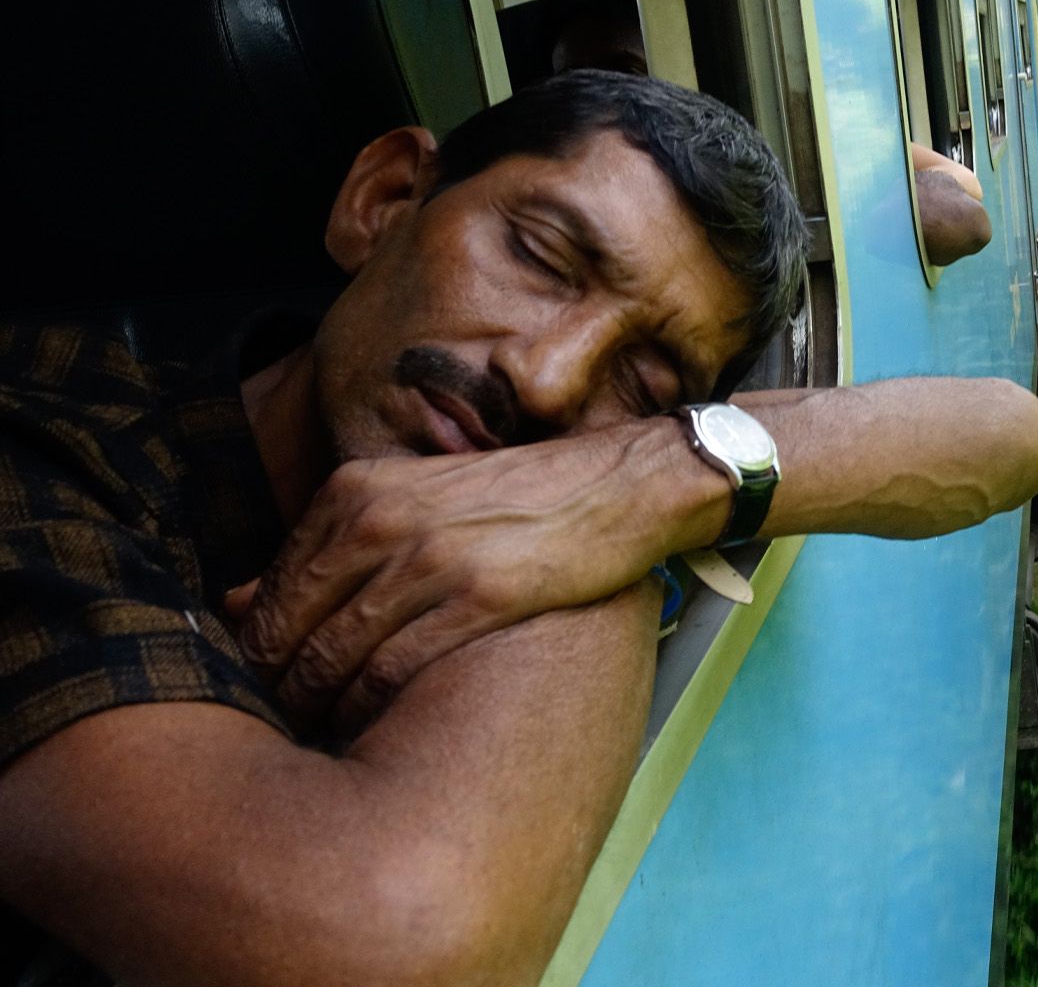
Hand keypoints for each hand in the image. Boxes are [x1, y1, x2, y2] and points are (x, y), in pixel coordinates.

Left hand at [234, 420, 715, 735]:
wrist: (617, 485)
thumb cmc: (516, 500)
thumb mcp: (416, 498)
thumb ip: (338, 543)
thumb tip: (238, 603)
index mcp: (357, 491)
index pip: (271, 590)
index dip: (256, 651)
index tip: (262, 688)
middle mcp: (382, 520)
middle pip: (290, 630)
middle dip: (275, 688)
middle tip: (280, 726)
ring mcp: (429, 559)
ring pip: (333, 656)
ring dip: (315, 707)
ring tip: (316, 735)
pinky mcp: (478, 595)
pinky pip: (392, 669)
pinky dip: (367, 707)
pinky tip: (368, 726)